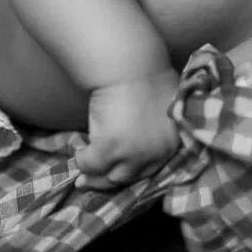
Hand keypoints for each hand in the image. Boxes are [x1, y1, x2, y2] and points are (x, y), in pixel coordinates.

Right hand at [77, 69, 180, 189]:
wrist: (132, 68)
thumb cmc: (151, 77)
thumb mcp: (167, 108)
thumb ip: (161, 126)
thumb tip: (149, 130)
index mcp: (173, 144)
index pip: (153, 169)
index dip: (133, 171)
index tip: (120, 173)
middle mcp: (155, 155)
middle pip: (130, 178)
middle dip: (110, 182)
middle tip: (93, 183)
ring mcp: (132, 155)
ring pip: (110, 177)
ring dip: (94, 179)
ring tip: (83, 179)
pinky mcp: (109, 149)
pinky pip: (90, 163)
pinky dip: (82, 161)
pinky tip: (78, 154)